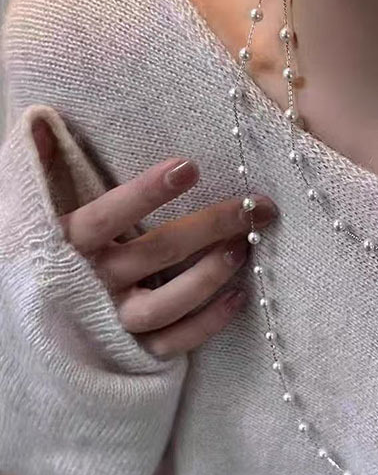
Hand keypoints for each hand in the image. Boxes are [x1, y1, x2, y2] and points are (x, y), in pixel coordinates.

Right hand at [32, 117, 277, 358]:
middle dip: (211, 225)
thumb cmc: (44, 255)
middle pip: (156, 252)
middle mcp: (89, 285)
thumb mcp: (35, 213)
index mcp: (66, 246)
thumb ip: (43, 169)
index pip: (105, 217)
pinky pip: (172, 343)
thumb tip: (43, 121)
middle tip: (255, 205)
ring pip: (165, 304)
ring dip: (209, 275)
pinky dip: (207, 323)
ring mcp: (110, 322)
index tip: (189, 167)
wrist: (25, 328)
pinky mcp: (129, 352)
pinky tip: (239, 295)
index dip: (145, 193)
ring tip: (243, 247)